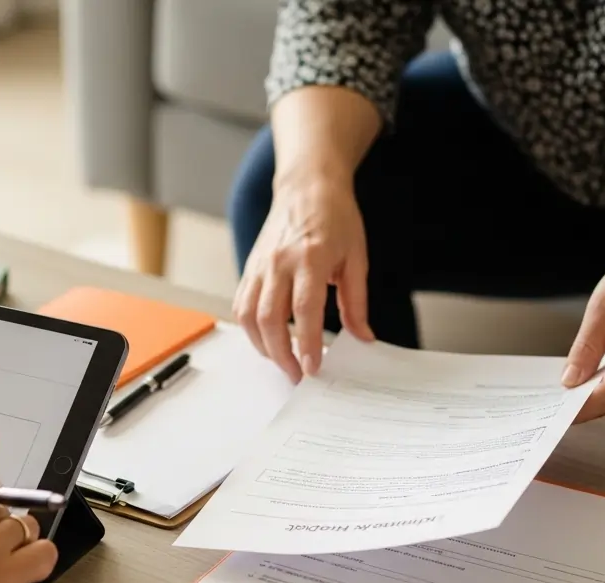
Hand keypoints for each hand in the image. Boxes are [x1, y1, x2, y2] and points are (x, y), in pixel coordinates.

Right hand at [233, 174, 373, 382]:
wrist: (307, 186)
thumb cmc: (335, 218)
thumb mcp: (357, 257)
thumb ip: (356, 301)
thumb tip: (362, 337)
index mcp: (310, 258)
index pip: (304, 310)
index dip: (308, 343)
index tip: (313, 368)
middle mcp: (278, 263)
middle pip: (270, 320)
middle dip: (282, 354)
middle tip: (297, 375)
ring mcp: (259, 265)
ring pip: (249, 316)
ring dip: (263, 346)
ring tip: (282, 361)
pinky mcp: (249, 268)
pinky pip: (241, 305)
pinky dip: (251, 329)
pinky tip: (267, 340)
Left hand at [563, 240, 604, 422]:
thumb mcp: (603, 304)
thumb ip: (587, 345)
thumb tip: (570, 379)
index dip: (582, 408)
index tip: (555, 413)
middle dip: (581, 406)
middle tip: (547, 404)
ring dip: (591, 398)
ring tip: (559, 392)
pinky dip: (603, 388)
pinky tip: (583, 380)